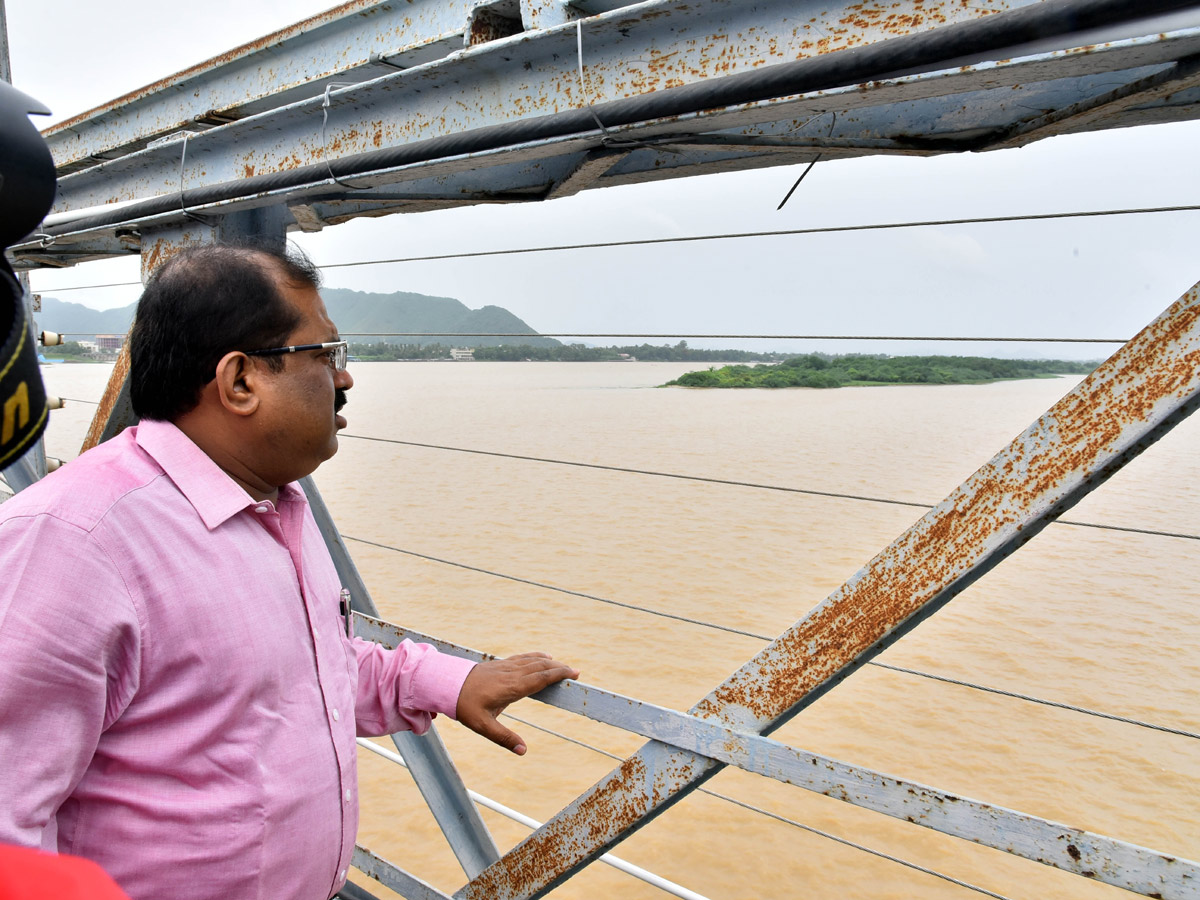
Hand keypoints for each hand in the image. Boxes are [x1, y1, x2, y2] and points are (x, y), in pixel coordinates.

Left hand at [456, 652, 579, 754]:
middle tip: (575, 672)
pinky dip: (536, 656)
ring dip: (550, 662)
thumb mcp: (483, 726)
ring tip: (563, 666)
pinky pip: (523, 657)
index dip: (558, 675)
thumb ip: (504, 738)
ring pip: (533, 660)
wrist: (446, 683)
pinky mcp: (500, 664)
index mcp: (511, 688)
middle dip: (559, 668)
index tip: (573, 674)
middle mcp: (511, 674)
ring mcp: (506, 667)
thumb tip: (523, 751)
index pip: (540, 678)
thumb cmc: (465, 705)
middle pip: (540, 667)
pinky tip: (543, 657)